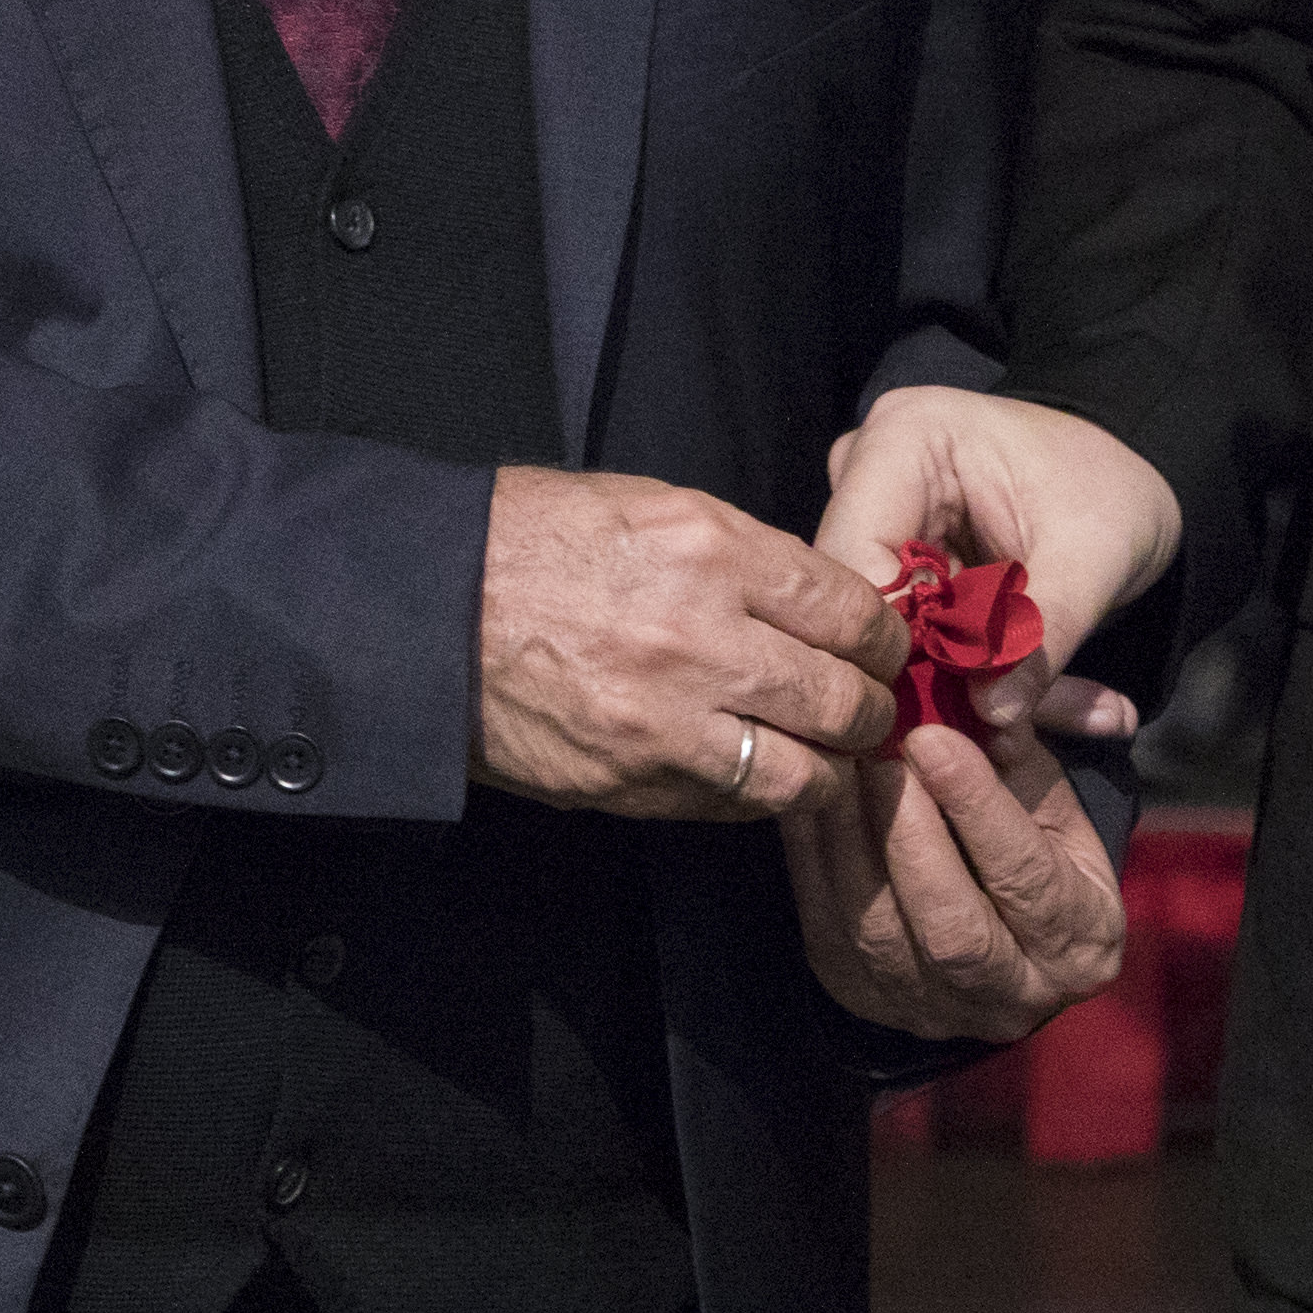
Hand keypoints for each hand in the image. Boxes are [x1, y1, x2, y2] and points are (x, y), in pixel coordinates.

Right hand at [472, 466, 904, 821]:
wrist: (430, 608)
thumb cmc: (534, 539)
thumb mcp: (653, 506)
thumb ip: (744, 555)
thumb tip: (817, 600)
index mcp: (713, 551)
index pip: (851, 610)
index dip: (883, 637)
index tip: (883, 646)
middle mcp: (702, 638)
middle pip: (844, 698)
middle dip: (871, 708)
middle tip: (869, 707)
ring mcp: (668, 721)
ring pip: (806, 773)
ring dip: (829, 768)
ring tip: (827, 755)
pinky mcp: (633, 781)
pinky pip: (735, 806)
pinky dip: (762, 796)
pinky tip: (762, 774)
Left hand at [782, 696, 1130, 1042]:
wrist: (993, 920)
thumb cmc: (1032, 838)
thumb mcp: (1050, 793)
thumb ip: (1023, 751)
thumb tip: (986, 700)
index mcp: (1081, 944)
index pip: (1028, 880)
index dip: (978, 806)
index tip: (933, 736)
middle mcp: (1013, 997)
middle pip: (952, 929)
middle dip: (910, 835)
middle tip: (881, 752)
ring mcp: (932, 1010)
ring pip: (880, 934)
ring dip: (853, 840)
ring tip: (843, 764)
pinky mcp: (865, 997)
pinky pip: (828, 928)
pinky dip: (815, 856)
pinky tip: (813, 795)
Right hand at [817, 388, 1182, 744]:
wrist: (1129, 484)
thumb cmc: (1113, 494)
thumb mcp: (1094, 558)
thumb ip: (1042, 632)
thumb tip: (991, 714)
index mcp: (902, 440)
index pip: (852, 559)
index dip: (888, 644)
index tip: (952, 708)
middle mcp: (867, 474)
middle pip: (856, 603)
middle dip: (930, 683)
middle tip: (1005, 737)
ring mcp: (876, 521)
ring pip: (881, 635)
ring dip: (960, 694)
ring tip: (1033, 733)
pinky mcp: (895, 566)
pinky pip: (911, 643)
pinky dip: (974, 685)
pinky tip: (1042, 713)